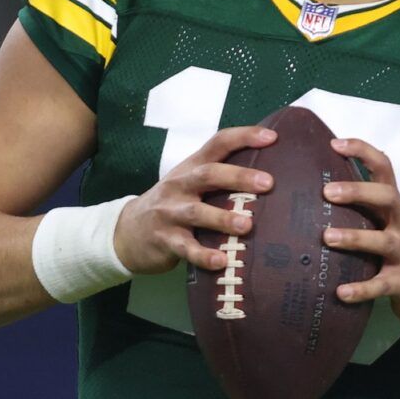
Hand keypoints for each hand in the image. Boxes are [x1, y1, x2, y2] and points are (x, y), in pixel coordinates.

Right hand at [114, 125, 276, 273]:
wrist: (127, 231)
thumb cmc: (172, 204)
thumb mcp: (188, 182)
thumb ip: (219, 176)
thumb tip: (269, 175)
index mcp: (190, 167)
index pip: (217, 143)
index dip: (244, 137)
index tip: (271, 137)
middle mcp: (180, 185)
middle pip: (209, 174)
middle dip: (238, 177)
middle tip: (268, 183)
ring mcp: (170, 213)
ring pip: (197, 212)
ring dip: (222, 218)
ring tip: (247, 226)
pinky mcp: (165, 240)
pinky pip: (186, 248)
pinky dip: (203, 255)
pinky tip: (221, 261)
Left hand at [321, 137, 399, 330]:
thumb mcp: (390, 225)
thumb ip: (364, 210)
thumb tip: (315, 193)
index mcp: (395, 207)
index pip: (384, 169)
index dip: (362, 152)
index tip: (335, 143)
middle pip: (386, 198)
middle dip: (358, 191)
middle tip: (327, 192)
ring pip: (382, 241)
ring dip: (355, 237)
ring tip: (327, 238)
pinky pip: (381, 285)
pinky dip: (361, 289)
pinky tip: (340, 293)